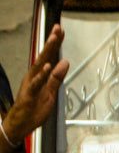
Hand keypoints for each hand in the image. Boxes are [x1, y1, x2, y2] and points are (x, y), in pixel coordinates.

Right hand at [3, 25, 67, 147]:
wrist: (19, 124)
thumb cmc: (33, 108)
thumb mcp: (51, 92)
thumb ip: (57, 78)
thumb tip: (65, 62)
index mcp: (39, 75)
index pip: (48, 57)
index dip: (54, 43)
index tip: (60, 30)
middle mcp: (33, 76)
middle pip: (43, 56)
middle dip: (51, 42)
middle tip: (57, 28)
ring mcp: (30, 84)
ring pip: (39, 65)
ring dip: (47, 52)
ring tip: (53, 39)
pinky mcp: (29, 95)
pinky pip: (36, 83)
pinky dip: (42, 75)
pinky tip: (47, 66)